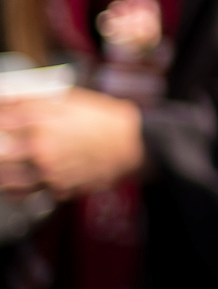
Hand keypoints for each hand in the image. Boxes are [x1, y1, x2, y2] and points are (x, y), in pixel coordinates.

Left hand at [0, 88, 144, 201]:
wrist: (134, 145)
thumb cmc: (104, 120)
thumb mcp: (69, 99)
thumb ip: (33, 98)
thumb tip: (7, 95)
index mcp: (41, 121)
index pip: (1, 121)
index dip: (1, 122)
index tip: (4, 123)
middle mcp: (41, 149)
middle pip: (0, 153)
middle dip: (1, 148)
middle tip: (6, 146)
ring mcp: (49, 172)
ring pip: (8, 179)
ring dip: (5, 172)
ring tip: (8, 166)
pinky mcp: (60, 188)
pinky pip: (31, 193)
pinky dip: (23, 189)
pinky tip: (25, 179)